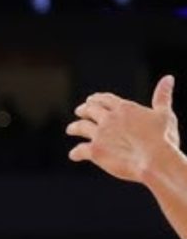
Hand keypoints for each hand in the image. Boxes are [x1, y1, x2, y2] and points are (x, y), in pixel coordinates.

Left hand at [67, 75, 181, 182]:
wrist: (154, 159)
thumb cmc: (163, 138)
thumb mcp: (164, 114)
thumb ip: (162, 97)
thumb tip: (168, 78)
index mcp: (124, 108)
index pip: (106, 99)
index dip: (97, 99)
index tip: (91, 99)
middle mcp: (109, 119)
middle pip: (90, 110)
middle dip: (84, 110)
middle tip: (79, 111)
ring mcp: (100, 134)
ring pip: (81, 127)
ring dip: (74, 127)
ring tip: (71, 129)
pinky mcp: (95, 150)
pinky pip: (80, 150)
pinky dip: (76, 153)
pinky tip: (74, 155)